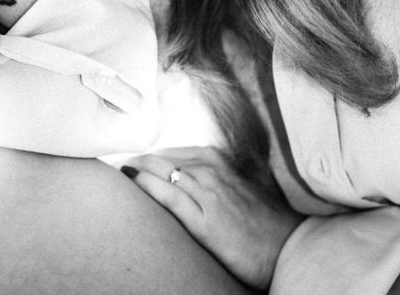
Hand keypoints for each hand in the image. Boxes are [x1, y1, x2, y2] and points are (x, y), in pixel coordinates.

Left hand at [122, 146, 304, 290]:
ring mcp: (208, 193)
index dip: (149, 156)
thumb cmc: (262, 220)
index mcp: (219, 159)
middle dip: (138, 160)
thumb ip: (213, 176)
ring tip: (114, 169)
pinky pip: (170, 196)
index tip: (130, 159)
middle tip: (113, 162)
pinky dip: (148, 186)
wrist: (286, 246)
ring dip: (137, 169)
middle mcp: (212, 170)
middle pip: (163, 158)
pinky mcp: (205, 219)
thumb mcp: (237, 186)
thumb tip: (185, 176)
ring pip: (162, 172)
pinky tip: (132, 180)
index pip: (172, 152)